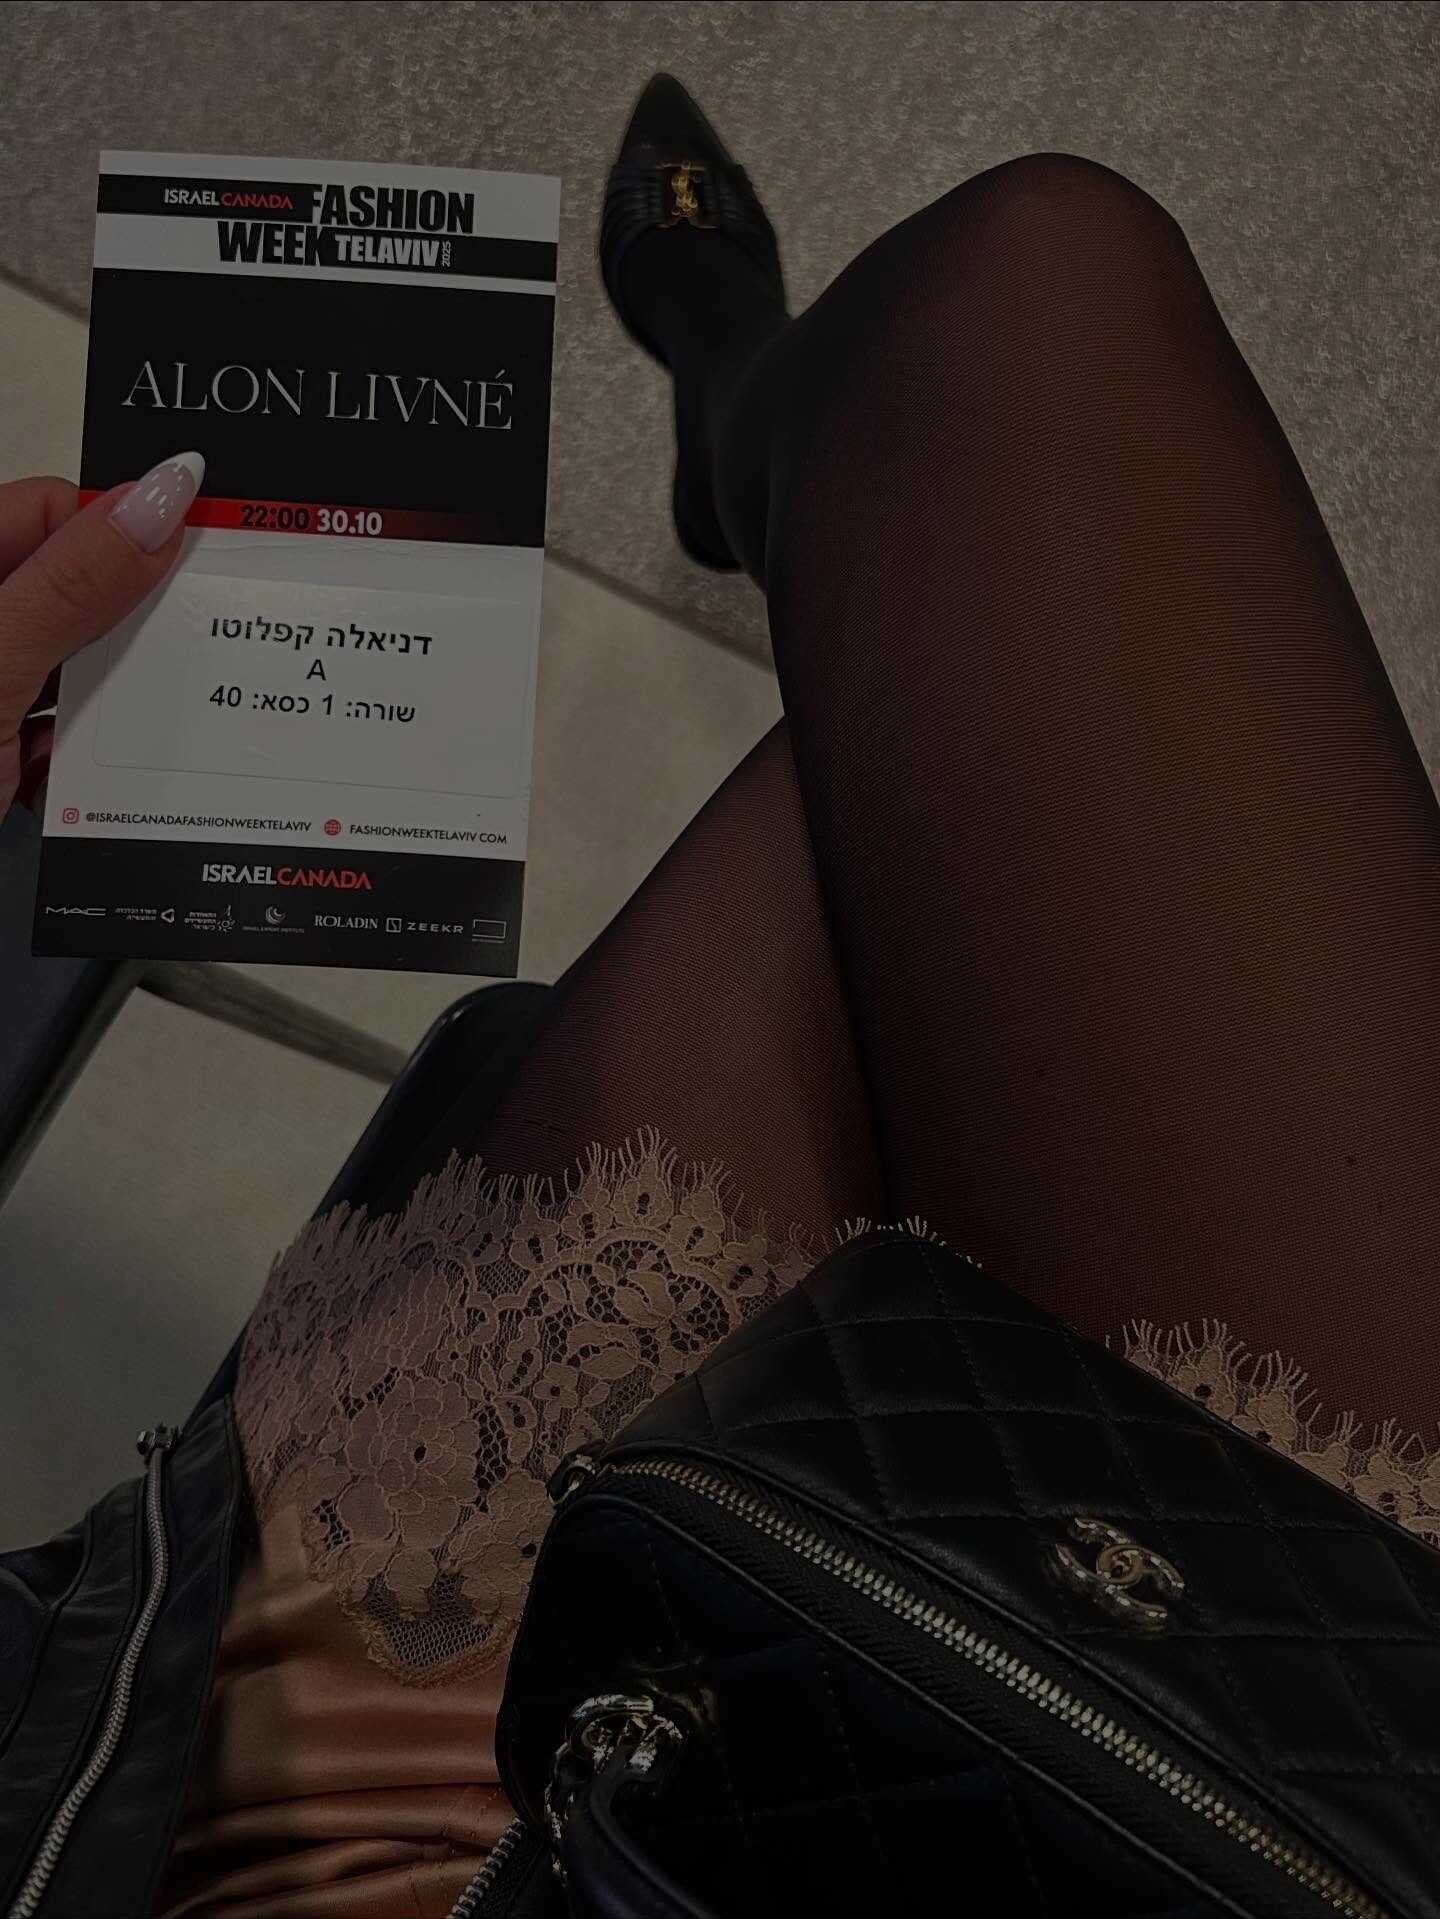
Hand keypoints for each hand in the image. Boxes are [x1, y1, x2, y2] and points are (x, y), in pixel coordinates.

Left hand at [0, 451, 204, 816]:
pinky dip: (69, 764)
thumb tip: (158, 502)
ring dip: (100, 711)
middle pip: (75, 592)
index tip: (200, 563)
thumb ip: (70, 585)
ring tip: (85, 741)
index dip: (128, 532)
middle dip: (123, 633)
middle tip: (170, 659)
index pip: (58, 512)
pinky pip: (54, 737)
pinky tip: (52, 786)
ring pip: (73, 672)